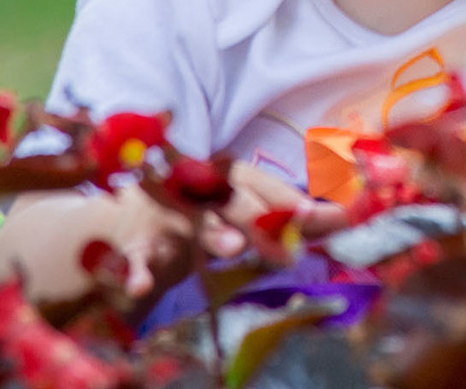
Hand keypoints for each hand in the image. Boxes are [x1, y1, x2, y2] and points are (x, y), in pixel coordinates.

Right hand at [0, 167, 346, 301]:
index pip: (259, 184)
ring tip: (231, 248)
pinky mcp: (132, 243)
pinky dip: (137, 271)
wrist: (118, 230)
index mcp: (222, 178)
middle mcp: (195, 190)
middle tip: (291, 231)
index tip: (314, 213)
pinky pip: (135, 258)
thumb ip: (288, 218)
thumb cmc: (195, 222)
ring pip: (190, 222)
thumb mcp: (240, 217)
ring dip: (210, 233)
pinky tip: (140, 287)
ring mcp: (162, 214)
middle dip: (260, 216)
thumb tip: (347, 217)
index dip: (285, 197)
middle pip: (232, 201)